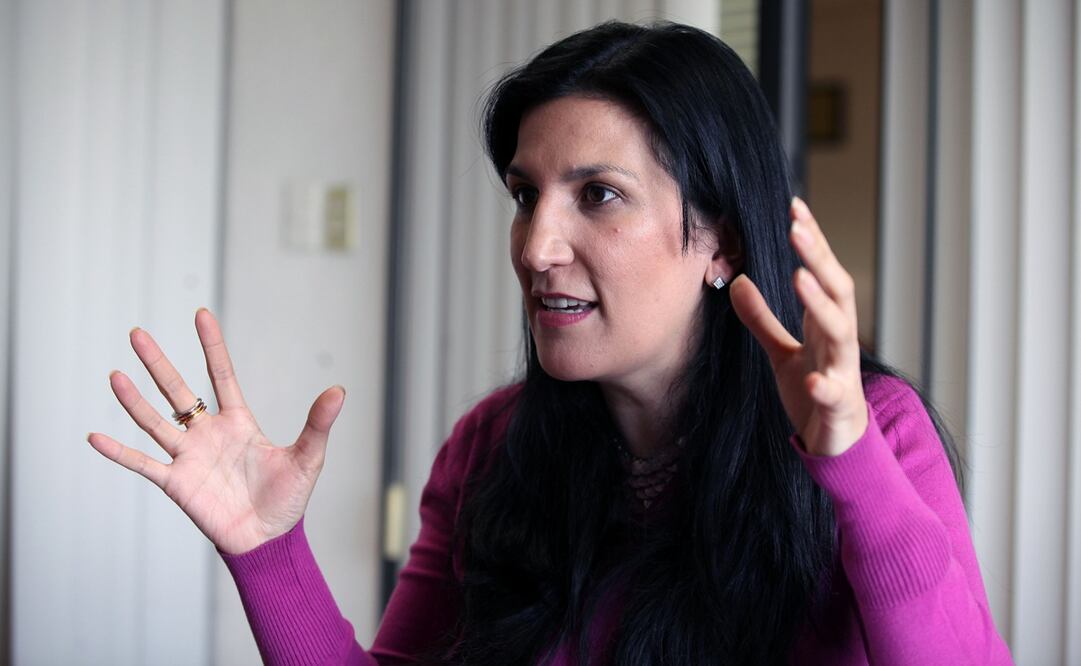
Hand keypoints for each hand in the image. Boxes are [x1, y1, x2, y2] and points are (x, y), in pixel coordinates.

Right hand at [88, 308, 345, 553]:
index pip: (222, 374)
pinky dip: (119, 452)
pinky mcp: (177, 484)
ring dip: (135, 401)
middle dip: (159, 364)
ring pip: (155, 422)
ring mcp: (189, 457)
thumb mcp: (308, 458)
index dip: (212, 345)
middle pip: (178, 392)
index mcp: (239, 422)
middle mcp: (209, 434)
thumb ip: (318, 424)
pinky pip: (143, 465)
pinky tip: (95, 436)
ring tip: (115, 375)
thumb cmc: (288, 499)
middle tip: (138, 333)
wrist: (268, 540)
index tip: (201, 313)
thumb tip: (339, 391)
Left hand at [729, 197, 866, 456]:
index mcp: (826, 324)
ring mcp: (843, 373)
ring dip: (821, 305)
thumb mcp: (781, 352)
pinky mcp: (838, 407)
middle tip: (797, 227)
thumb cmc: (814, 392)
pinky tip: (812, 377)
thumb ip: (762, 318)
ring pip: (841, 333)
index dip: (812, 242)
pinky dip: (825, 384)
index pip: (822, 273)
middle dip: (819, 258)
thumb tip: (738, 281)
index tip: (795, 206)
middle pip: (837, 291)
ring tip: (799, 277)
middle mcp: (839, 342)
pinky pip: (834, 393)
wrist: (836, 443)